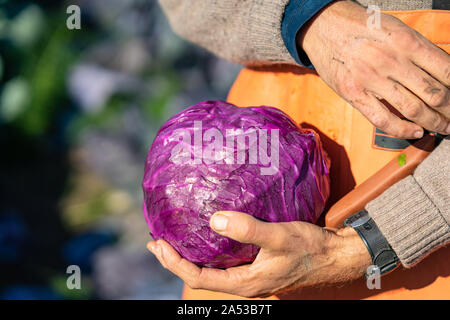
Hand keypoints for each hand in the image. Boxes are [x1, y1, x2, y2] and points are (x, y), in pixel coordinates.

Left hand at [147, 211, 370, 297]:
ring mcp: (250, 275)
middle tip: (157, 243)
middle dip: (176, 260)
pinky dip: (209, 250)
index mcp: (246, 282)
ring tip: (175, 239)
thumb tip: (213, 221)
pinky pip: (225, 261)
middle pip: (200, 275)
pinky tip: (208, 235)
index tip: (158, 245)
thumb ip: (248, 230)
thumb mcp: (279, 236)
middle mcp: (244, 282)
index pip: (199, 277)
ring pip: (212, 269)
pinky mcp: (256, 265)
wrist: (335, 255)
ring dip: (191, 255)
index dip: (175, 263)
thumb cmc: (309, 248)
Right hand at [300, 1, 449, 138]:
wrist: (324, 26)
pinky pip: (383, 119)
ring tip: (442, 127)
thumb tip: (441, 72)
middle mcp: (392, 61)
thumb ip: (417, 50)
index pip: (446, 71)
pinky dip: (403, 129)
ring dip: (434, 122)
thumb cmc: (360, 26)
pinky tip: (416, 131)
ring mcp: (372, 79)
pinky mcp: (354, 93)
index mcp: (407, 41)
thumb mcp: (396, 28)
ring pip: (414, 109)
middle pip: (434, 94)